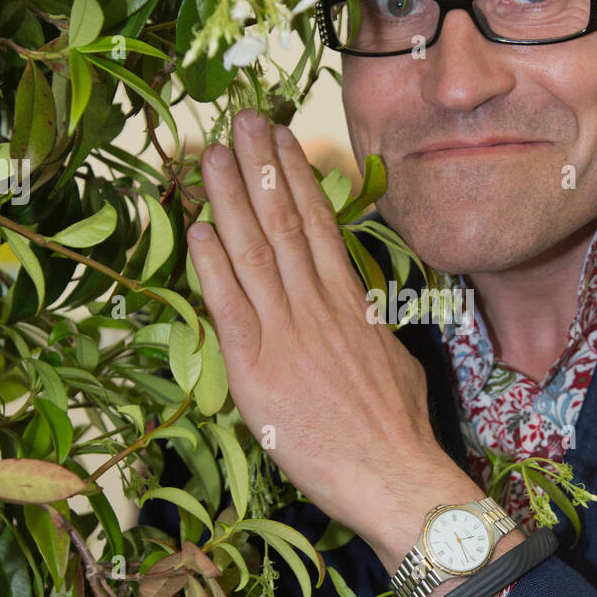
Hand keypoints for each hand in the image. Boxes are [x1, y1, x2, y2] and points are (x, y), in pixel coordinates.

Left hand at [186, 110, 469, 553]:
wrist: (395, 476)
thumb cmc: (399, 429)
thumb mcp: (395, 361)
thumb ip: (366, 327)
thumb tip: (357, 311)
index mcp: (352, 303)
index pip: (319, 225)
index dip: (297, 177)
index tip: (282, 140)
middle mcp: (318, 306)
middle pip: (284, 221)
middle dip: (260, 167)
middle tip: (242, 120)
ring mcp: (287, 333)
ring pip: (254, 250)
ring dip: (229, 198)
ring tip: (212, 153)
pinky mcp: (257, 368)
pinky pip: (229, 304)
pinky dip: (211, 263)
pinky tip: (197, 226)